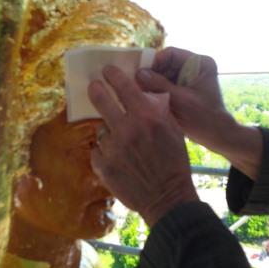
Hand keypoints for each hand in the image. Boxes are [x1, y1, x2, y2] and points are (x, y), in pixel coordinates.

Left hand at [88, 66, 198, 225]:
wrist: (167, 197)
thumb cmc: (174, 162)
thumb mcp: (174, 131)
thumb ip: (158, 111)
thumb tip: (142, 95)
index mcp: (146, 117)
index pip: (125, 87)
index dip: (114, 75)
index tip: (107, 70)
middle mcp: (126, 129)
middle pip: (102, 100)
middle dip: (96, 89)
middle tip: (94, 86)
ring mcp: (111, 148)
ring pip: (102, 129)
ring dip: (109, 131)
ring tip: (121, 143)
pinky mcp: (102, 165)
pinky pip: (98, 149)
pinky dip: (105, 151)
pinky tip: (116, 158)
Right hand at [136, 47, 261, 179]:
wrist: (217, 136)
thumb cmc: (203, 118)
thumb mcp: (180, 100)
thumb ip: (159, 85)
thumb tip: (138, 73)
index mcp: (200, 63)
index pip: (171, 54)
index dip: (154, 62)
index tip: (140, 74)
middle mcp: (194, 67)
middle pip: (165, 64)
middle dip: (152, 75)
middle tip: (138, 85)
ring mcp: (188, 79)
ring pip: (163, 76)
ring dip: (153, 85)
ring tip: (142, 94)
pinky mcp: (183, 90)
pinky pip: (165, 86)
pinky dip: (157, 92)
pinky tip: (149, 100)